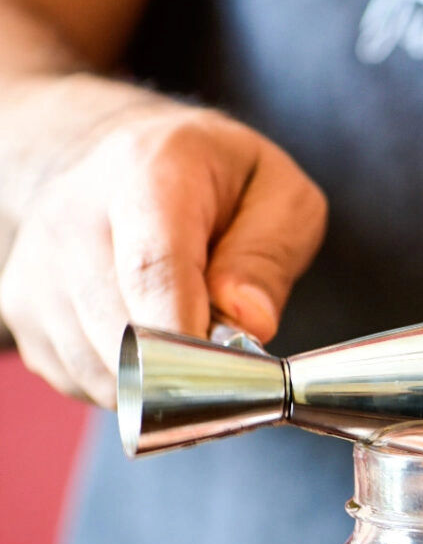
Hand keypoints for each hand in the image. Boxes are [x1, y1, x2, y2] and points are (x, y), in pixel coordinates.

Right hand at [0, 91, 326, 407]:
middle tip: (226, 354)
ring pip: (103, 370)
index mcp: (147, 173)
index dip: (188, 336)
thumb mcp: (276, 191)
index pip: (153, 269)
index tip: (226, 375)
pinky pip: (84, 380)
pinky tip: (146, 340)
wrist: (116, 161)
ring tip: (185, 333)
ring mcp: (38, 267)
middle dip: (186, 368)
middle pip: (122, 333)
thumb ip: (270, 254)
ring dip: (158, 380)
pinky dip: (127, 381)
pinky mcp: (22, 310)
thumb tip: (249, 323)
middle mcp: (74, 216)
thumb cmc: (210, 180)